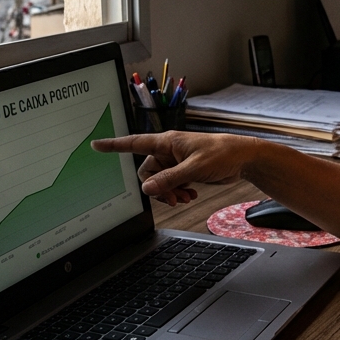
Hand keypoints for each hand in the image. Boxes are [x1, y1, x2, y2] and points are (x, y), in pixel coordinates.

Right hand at [91, 132, 254, 205]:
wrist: (242, 159)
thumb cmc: (222, 154)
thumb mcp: (194, 168)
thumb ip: (169, 179)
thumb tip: (147, 189)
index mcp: (167, 142)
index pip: (134, 142)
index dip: (114, 145)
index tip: (96, 145)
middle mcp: (168, 150)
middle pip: (147, 172)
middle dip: (157, 187)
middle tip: (174, 198)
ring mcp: (176, 161)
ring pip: (159, 181)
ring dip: (169, 192)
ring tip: (185, 197)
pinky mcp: (184, 170)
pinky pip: (170, 184)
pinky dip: (177, 192)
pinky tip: (190, 194)